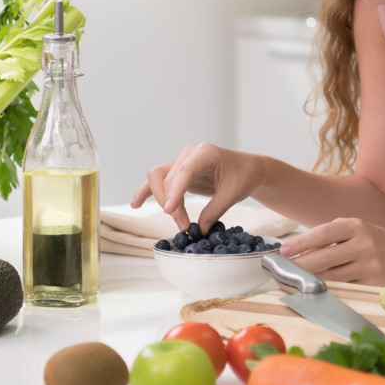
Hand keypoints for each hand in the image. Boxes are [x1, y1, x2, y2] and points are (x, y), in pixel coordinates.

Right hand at [131, 143, 263, 231]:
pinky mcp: (179, 172)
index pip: (183, 172)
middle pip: (167, 178)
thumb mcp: (232, 194)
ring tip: (170, 219)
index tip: (169, 211)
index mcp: (204, 153)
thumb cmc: (243, 176)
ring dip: (160, 200)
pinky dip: (147, 191)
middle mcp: (189, 154)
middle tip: (183, 226)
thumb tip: (199, 230)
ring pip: (158, 178)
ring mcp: (182, 162)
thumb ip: (214, 211)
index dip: (174, 192)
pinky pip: (159, 180)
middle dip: (171, 203)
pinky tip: (137, 203)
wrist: (248, 169)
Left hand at [279, 218, 384, 285]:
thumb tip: (298, 253)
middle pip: (324, 258)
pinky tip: (316, 289)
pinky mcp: (372, 285)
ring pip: (331, 277)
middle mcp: (363, 245)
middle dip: (300, 266)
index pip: (323, 233)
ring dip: (310, 280)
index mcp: (356, 226)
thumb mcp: (354, 231)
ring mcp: (369, 266)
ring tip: (294, 281)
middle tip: (282, 270)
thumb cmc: (373, 242)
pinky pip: (343, 288)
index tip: (283, 251)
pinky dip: (328, 289)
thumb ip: (329, 238)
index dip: (301, 243)